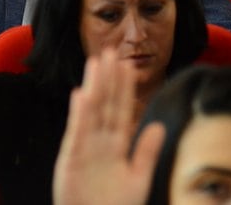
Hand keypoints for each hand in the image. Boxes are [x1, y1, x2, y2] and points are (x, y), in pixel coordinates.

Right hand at [53, 49, 164, 204]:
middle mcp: (99, 144)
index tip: (129, 66)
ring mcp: (84, 151)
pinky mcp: (71, 161)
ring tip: (97, 64)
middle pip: (105, 105)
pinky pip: (77, 135)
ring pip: (91, 113)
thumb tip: (159, 125)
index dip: (125, 89)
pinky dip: (80, 115)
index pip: (121, 111)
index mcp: (115, 146)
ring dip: (94, 88)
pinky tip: (82, 95)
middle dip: (108, 79)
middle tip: (111, 52)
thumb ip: (146, 152)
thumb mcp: (138, 179)